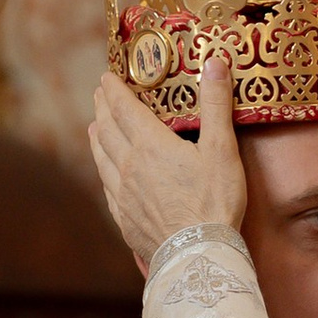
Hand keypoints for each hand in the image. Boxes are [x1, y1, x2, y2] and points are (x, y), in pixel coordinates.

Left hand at [87, 56, 245, 273]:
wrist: (196, 255)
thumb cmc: (214, 202)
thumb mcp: (223, 149)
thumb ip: (216, 104)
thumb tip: (216, 63)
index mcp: (150, 145)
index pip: (123, 108)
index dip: (113, 90)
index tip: (106, 77)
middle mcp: (129, 166)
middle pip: (107, 130)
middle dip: (102, 108)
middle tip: (99, 95)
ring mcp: (123, 194)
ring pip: (101, 158)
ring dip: (97, 138)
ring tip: (94, 127)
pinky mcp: (124, 219)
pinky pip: (106, 188)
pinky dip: (103, 171)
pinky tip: (106, 173)